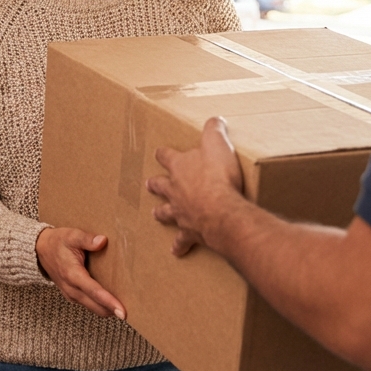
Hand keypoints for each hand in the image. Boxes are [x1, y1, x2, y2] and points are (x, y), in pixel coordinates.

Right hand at [35, 227, 125, 319]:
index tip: (122, 311)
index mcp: (72, 274)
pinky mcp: (73, 296)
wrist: (40, 250)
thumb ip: (87, 239)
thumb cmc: (57, 242)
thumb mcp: (71, 235)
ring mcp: (71, 295)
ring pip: (94, 309)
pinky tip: (111, 300)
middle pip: (97, 307)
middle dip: (113, 310)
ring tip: (124, 306)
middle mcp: (71, 289)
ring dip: (108, 309)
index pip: (94, 292)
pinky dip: (101, 306)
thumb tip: (102, 241)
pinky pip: (89, 305)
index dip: (109, 302)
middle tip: (132, 311)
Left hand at [147, 116, 246, 255]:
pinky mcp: (190, 231)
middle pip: (160, 185)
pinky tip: (175, 251)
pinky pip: (182, 240)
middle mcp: (175, 190)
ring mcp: (180, 212)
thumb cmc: (218, 176)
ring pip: (165, 212)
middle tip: (150, 183)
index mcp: (180, 168)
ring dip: (161, 212)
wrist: (221, 211)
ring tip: (156, 214)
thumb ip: (215, 130)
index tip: (159, 152)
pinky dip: (179, 246)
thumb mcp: (218, 144)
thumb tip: (215, 119)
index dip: (163, 154)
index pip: (167, 157)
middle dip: (156, 184)